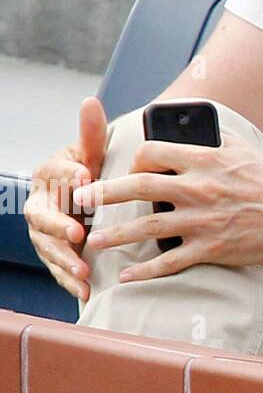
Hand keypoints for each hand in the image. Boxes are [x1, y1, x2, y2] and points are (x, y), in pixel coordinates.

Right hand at [23, 97, 106, 299]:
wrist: (87, 195)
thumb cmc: (90, 171)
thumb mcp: (92, 152)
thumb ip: (90, 132)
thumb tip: (90, 100)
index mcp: (48, 175)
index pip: (54, 173)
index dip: (68, 174)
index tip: (85, 176)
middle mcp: (39, 203)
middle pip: (42, 216)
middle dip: (59, 226)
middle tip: (79, 232)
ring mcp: (43, 231)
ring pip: (48, 246)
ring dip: (64, 260)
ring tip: (83, 270)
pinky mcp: (52, 252)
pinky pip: (56, 269)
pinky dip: (69, 281)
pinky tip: (85, 292)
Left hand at [72, 130, 262, 282]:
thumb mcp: (244, 150)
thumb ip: (216, 139)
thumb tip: (198, 128)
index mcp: (205, 161)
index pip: (153, 153)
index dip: (134, 160)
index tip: (128, 170)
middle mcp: (198, 189)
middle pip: (137, 188)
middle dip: (103, 194)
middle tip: (83, 199)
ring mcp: (202, 222)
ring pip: (146, 230)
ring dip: (114, 236)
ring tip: (94, 240)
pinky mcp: (211, 249)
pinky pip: (169, 262)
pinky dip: (145, 271)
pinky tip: (128, 275)